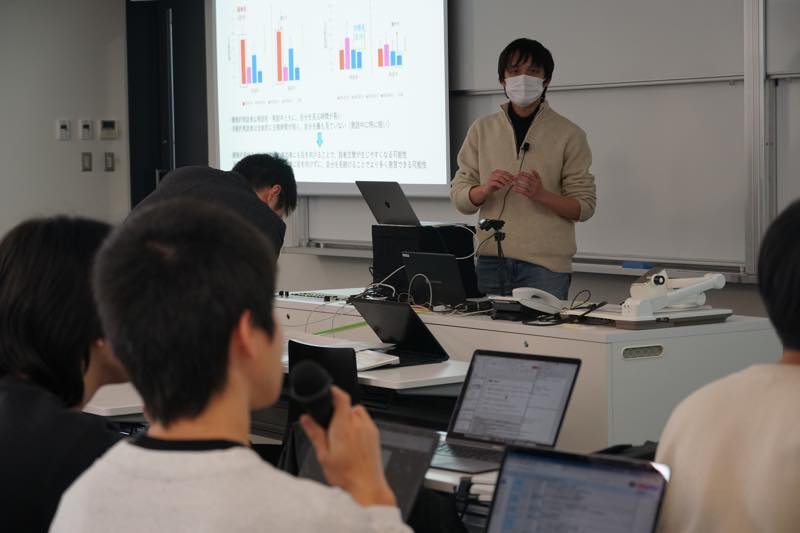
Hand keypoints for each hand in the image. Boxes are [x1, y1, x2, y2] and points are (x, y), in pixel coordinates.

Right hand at [300, 386, 395, 506]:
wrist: (366, 486)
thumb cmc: (346, 475)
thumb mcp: (323, 455)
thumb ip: (315, 433)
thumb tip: (305, 419)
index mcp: (344, 427)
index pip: (342, 398)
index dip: (334, 390)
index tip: (328, 391)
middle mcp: (359, 424)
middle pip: (348, 405)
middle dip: (338, 412)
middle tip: (330, 428)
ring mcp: (369, 429)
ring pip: (357, 412)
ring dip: (349, 417)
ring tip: (341, 435)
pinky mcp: (375, 434)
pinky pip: (365, 421)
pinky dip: (357, 424)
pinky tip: (352, 441)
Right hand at [469, 169, 514, 205]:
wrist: (486, 189)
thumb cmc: (494, 185)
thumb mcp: (502, 181)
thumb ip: (507, 179)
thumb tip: (515, 178)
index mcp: (497, 171)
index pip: (505, 172)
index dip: (510, 175)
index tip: (514, 179)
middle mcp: (494, 173)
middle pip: (502, 174)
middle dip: (508, 178)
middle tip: (512, 182)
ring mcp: (491, 177)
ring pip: (499, 178)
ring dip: (505, 181)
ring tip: (508, 185)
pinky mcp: (489, 182)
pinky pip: (495, 183)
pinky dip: (500, 185)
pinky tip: (503, 187)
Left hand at [513, 170, 543, 199]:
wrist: (544, 196)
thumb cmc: (540, 188)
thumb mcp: (539, 180)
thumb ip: (536, 175)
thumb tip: (531, 169)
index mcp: (536, 180)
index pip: (529, 175)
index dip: (523, 173)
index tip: (518, 173)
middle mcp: (535, 185)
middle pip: (527, 180)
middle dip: (520, 178)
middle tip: (514, 177)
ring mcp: (533, 190)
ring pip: (525, 186)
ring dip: (518, 184)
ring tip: (513, 182)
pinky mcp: (530, 195)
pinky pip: (524, 192)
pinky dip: (518, 190)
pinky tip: (514, 189)